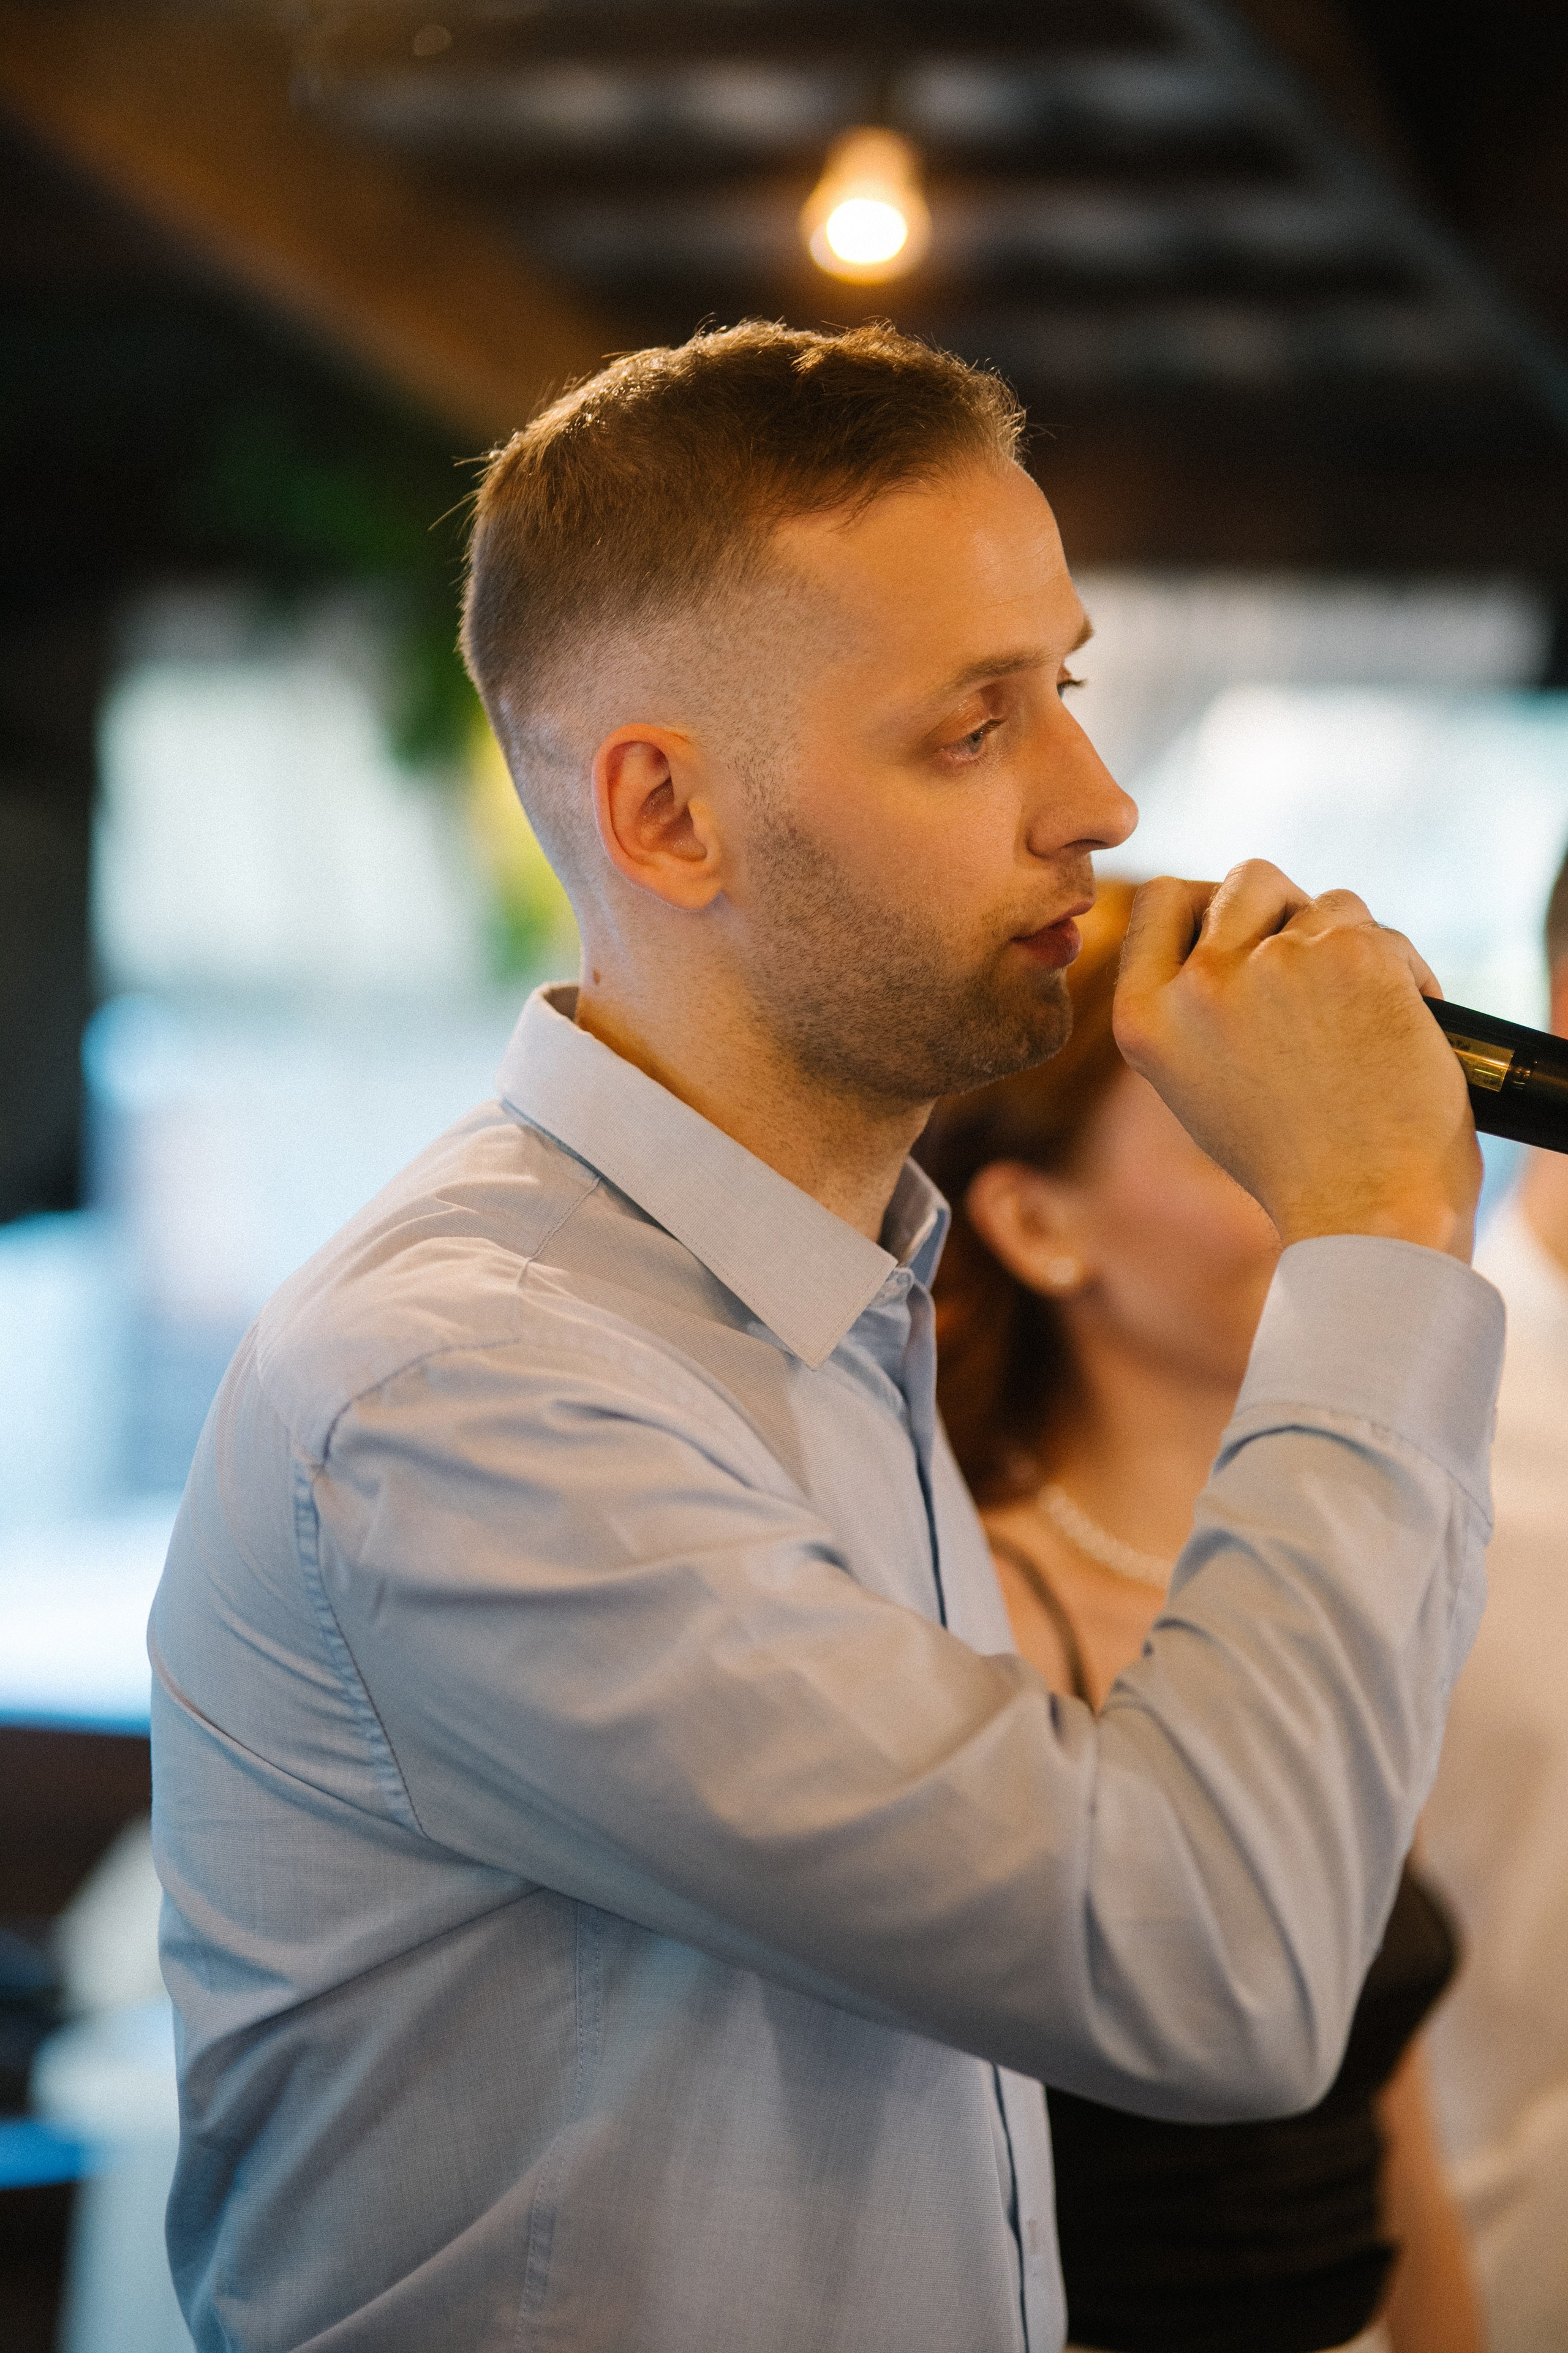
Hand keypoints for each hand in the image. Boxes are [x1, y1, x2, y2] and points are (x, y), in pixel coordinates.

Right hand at [1113, 863, 1480, 1259]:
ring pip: (1324, 902)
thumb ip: (1193, 1007)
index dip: (1212, 904)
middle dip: (1289, 912)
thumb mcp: (1199, 1085)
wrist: (1364, 1209)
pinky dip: (1402, 972)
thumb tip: (1233, 933)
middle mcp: (1199, 984)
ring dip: (1347, 945)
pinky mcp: (1350, 956)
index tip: (1247, 934)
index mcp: (1145, 1018)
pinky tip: (1401, 1029)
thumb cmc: (1292, 1163)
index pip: (1165, 898)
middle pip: (1249, 881)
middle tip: (1317, 977)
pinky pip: (1379, 931)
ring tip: (1359, 1021)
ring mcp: (1274, 963)